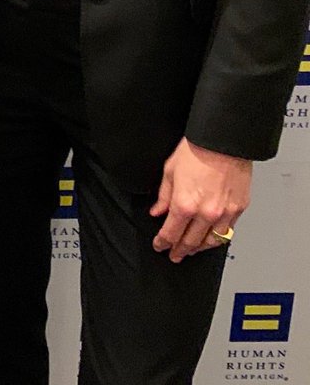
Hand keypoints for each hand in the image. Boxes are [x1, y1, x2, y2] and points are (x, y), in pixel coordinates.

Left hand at [150, 137, 251, 261]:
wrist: (223, 142)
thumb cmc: (196, 150)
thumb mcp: (170, 171)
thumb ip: (164, 196)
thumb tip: (158, 211)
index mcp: (185, 204)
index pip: (171, 233)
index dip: (163, 242)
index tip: (159, 245)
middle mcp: (205, 213)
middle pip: (190, 242)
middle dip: (180, 250)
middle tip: (174, 254)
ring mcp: (224, 213)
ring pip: (211, 242)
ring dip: (199, 249)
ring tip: (191, 251)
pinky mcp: (238, 210)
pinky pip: (227, 232)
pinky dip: (217, 239)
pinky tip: (211, 240)